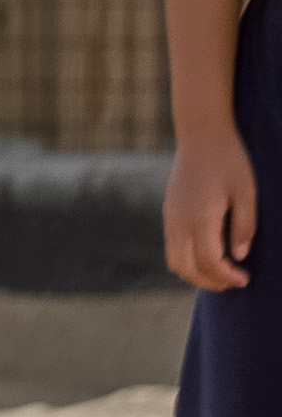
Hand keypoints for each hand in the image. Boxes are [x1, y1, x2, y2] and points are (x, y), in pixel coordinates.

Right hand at [178, 125, 258, 293]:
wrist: (201, 134)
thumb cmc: (229, 160)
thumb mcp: (247, 192)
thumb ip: (244, 226)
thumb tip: (239, 256)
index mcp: (199, 217)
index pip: (209, 261)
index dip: (227, 277)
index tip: (245, 279)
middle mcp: (179, 221)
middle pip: (186, 267)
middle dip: (209, 281)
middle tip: (233, 282)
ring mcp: (170, 216)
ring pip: (174, 259)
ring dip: (195, 272)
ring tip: (220, 272)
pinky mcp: (168, 212)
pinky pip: (172, 246)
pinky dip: (187, 258)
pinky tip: (208, 253)